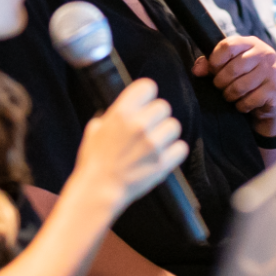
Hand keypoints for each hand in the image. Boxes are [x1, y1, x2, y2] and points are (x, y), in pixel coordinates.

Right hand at [71, 78, 189, 216]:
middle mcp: (139, 125)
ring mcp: (153, 144)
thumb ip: (111, 117)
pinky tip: (164, 155)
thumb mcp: (95, 131)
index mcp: (121, 113)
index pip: (147, 86)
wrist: (99, 189)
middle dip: (156, 116)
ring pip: (174, 126)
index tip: (145, 103)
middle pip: (163, 106)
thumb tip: (122, 112)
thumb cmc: (94, 162)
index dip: (147, 95)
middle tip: (149, 127)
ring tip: (156, 143)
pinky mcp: (163, 163)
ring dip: (166, 133)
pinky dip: (174, 151)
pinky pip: (181, 147)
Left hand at [193, 35, 275, 136]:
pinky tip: (244, 103)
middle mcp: (264, 54)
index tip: (213, 70)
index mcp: (250, 43)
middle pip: (232, 69)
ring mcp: (272, 71)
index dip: (215, 61)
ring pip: (239, 87)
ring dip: (230, 95)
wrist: (271, 98)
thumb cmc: (245, 78)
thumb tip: (197, 70)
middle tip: (221, 87)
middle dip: (220, 82)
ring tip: (231, 95)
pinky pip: (249, 101)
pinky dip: (241, 105)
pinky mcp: (275, 90)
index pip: (227, 46)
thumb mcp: (228, 66)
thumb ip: (210, 65)